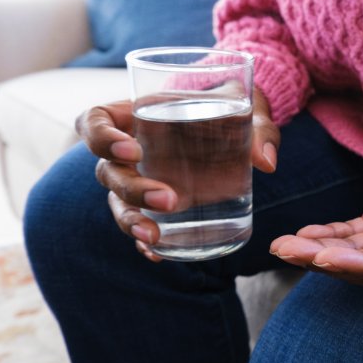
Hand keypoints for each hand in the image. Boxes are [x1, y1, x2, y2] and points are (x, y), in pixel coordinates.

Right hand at [76, 88, 278, 261]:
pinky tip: (158, 254)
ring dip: (131, 220)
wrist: (240, 126)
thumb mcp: (248, 109)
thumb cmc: (234, 109)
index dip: (101, 136)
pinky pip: (139, 224)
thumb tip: (266, 162)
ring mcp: (141, 179)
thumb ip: (259, 128)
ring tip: (154, 236)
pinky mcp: (157, 204)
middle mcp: (131, 150)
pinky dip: (143, 242)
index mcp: (138, 113)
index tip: (132, 150)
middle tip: (170, 199)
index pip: (95, 121)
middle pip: (108, 171)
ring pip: (118, 202)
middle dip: (132, 189)